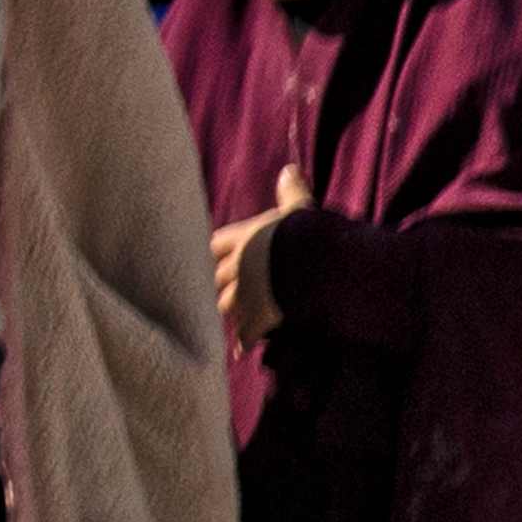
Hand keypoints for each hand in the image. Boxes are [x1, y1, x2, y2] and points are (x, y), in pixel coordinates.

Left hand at [210, 158, 313, 342]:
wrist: (315, 266)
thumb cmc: (309, 233)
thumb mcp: (300, 210)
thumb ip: (291, 192)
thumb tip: (289, 168)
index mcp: (244, 240)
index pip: (215, 244)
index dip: (212, 251)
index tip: (205, 256)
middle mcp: (237, 267)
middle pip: (214, 277)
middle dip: (213, 283)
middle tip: (206, 290)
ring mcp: (245, 295)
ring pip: (223, 305)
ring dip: (224, 309)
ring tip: (220, 316)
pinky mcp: (257, 318)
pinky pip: (245, 334)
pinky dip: (243, 343)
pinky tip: (239, 352)